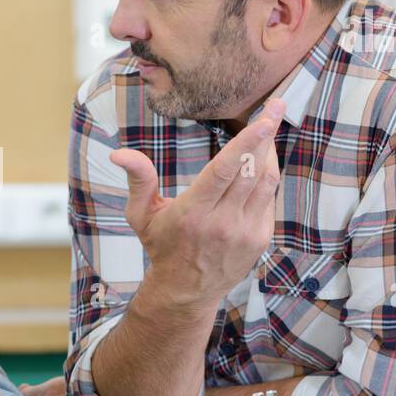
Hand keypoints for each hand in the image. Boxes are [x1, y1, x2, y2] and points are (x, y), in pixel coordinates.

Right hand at [111, 98, 284, 307]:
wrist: (186, 290)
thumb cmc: (161, 245)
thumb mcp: (141, 214)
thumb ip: (138, 179)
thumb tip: (119, 153)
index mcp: (193, 213)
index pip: (226, 170)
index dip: (248, 142)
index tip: (265, 119)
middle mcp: (223, 223)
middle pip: (252, 170)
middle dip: (267, 135)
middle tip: (277, 105)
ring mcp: (245, 232)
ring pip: (266, 182)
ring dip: (270, 152)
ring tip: (269, 129)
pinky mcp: (259, 238)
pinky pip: (268, 198)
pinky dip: (267, 176)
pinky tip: (262, 160)